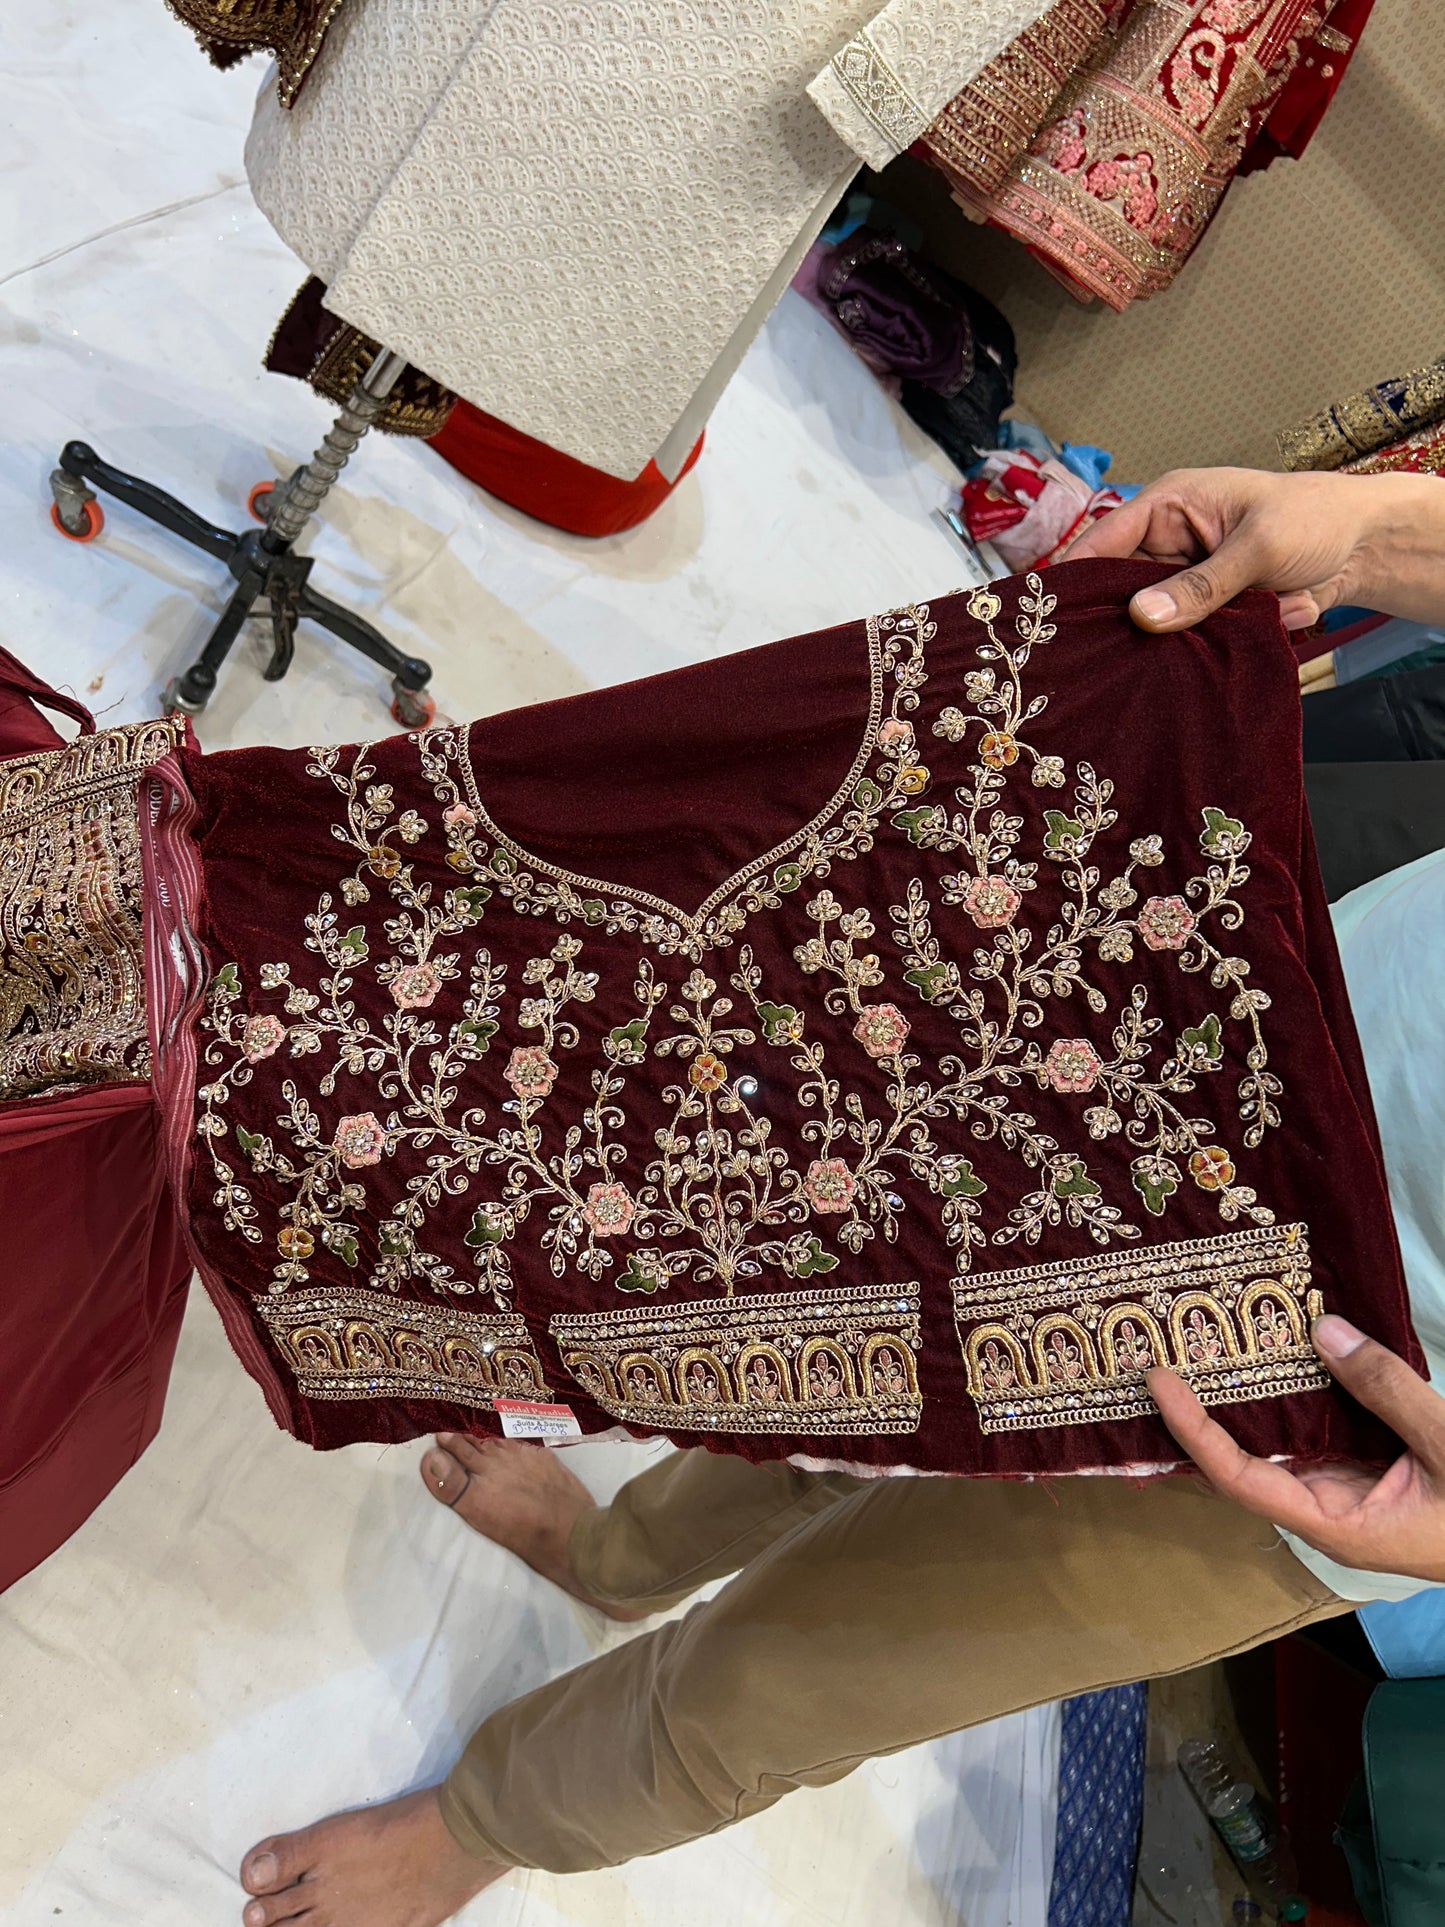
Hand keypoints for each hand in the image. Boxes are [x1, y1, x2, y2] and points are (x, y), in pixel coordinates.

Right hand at [1064, 466, 1444, 632]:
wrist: (1368, 547)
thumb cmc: (1316, 519)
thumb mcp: (1261, 546)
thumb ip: (1203, 584)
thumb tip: (1144, 616)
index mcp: (1168, 505)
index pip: (1101, 541)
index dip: (1072, 578)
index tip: (1047, 618)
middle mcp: (1166, 543)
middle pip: (1116, 588)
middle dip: (1116, 621)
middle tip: (1093, 660)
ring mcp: (1183, 580)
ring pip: (1149, 621)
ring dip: (1160, 642)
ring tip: (1150, 664)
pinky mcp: (1203, 612)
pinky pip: (1181, 640)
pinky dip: (1191, 651)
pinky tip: (1194, 662)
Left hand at [1148, 1315, 1444, 1583]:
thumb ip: (1388, 1391)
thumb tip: (1323, 1331)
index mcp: (1338, 1526)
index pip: (1240, 1479)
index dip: (1193, 1432)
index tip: (1158, 1382)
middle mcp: (1327, 1512)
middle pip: (1243, 1463)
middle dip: (1199, 1414)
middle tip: (1157, 1352)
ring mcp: (1345, 1493)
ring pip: (1276, 1445)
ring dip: (1238, 1401)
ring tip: (1196, 1345)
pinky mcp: (1365, 1473)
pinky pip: (1313, 1434)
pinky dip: (1288, 1397)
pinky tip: (1270, 1355)